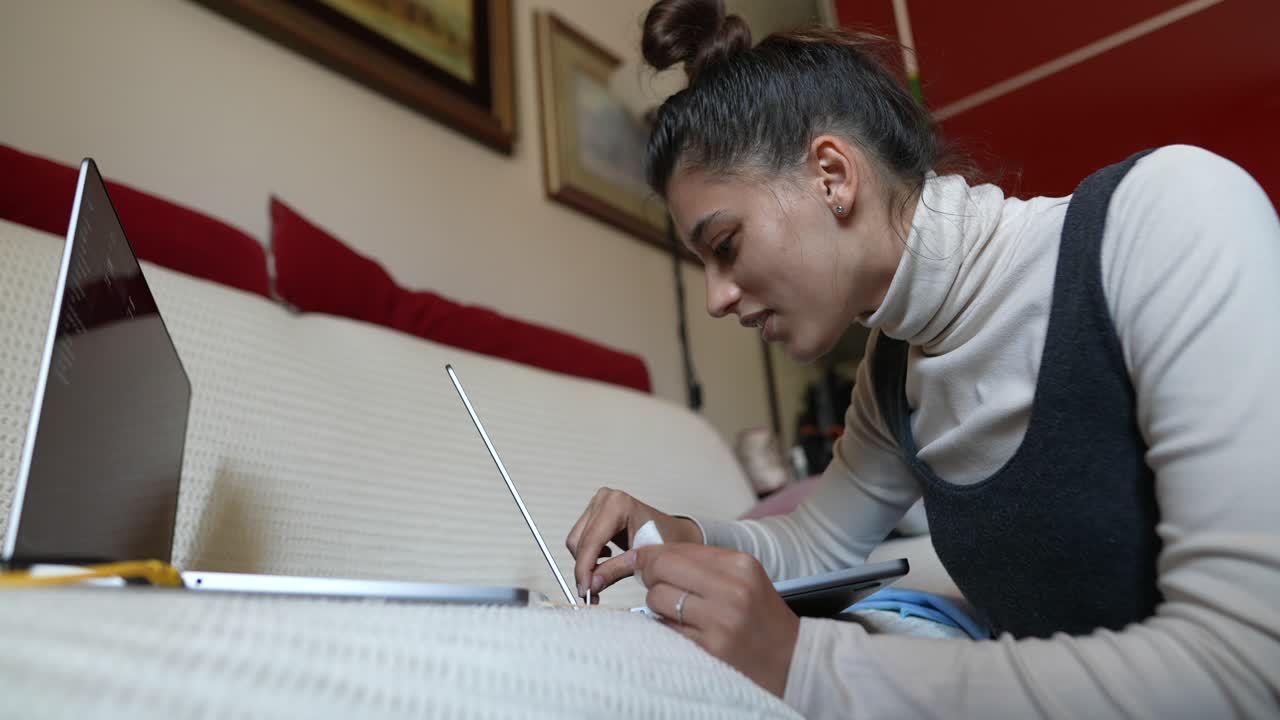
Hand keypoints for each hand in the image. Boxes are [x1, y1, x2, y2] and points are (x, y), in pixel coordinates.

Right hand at [565, 487, 702, 600]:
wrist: (673, 532)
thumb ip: (614, 571)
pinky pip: (580, 538)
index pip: (591, 541)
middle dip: (584, 570)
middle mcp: (605, 499)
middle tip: (592, 592)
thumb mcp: (642, 558)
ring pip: (576, 541)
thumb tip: (592, 585)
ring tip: (600, 579)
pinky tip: (604, 562)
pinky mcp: (595, 513)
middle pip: (580, 542)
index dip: (584, 569)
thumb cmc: (665, 539)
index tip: (584, 590)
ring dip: (584, 564)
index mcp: (619, 504)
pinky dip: (587, 556)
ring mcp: (598, 504)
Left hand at [632, 544, 798, 697]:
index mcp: (740, 565)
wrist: (791, 658)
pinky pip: (666, 630)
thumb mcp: (744, 576)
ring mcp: (720, 622)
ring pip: (656, 600)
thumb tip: (648, 553)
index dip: (651, 555)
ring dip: (658, 605)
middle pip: (661, 570)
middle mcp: (732, 591)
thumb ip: (702, 561)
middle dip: (650, 575)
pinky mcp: (709, 650)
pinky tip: (685, 629)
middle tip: (656, 583)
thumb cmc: (760, 614)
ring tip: (678, 610)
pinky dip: (667, 627)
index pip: (675, 550)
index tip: (642, 560)